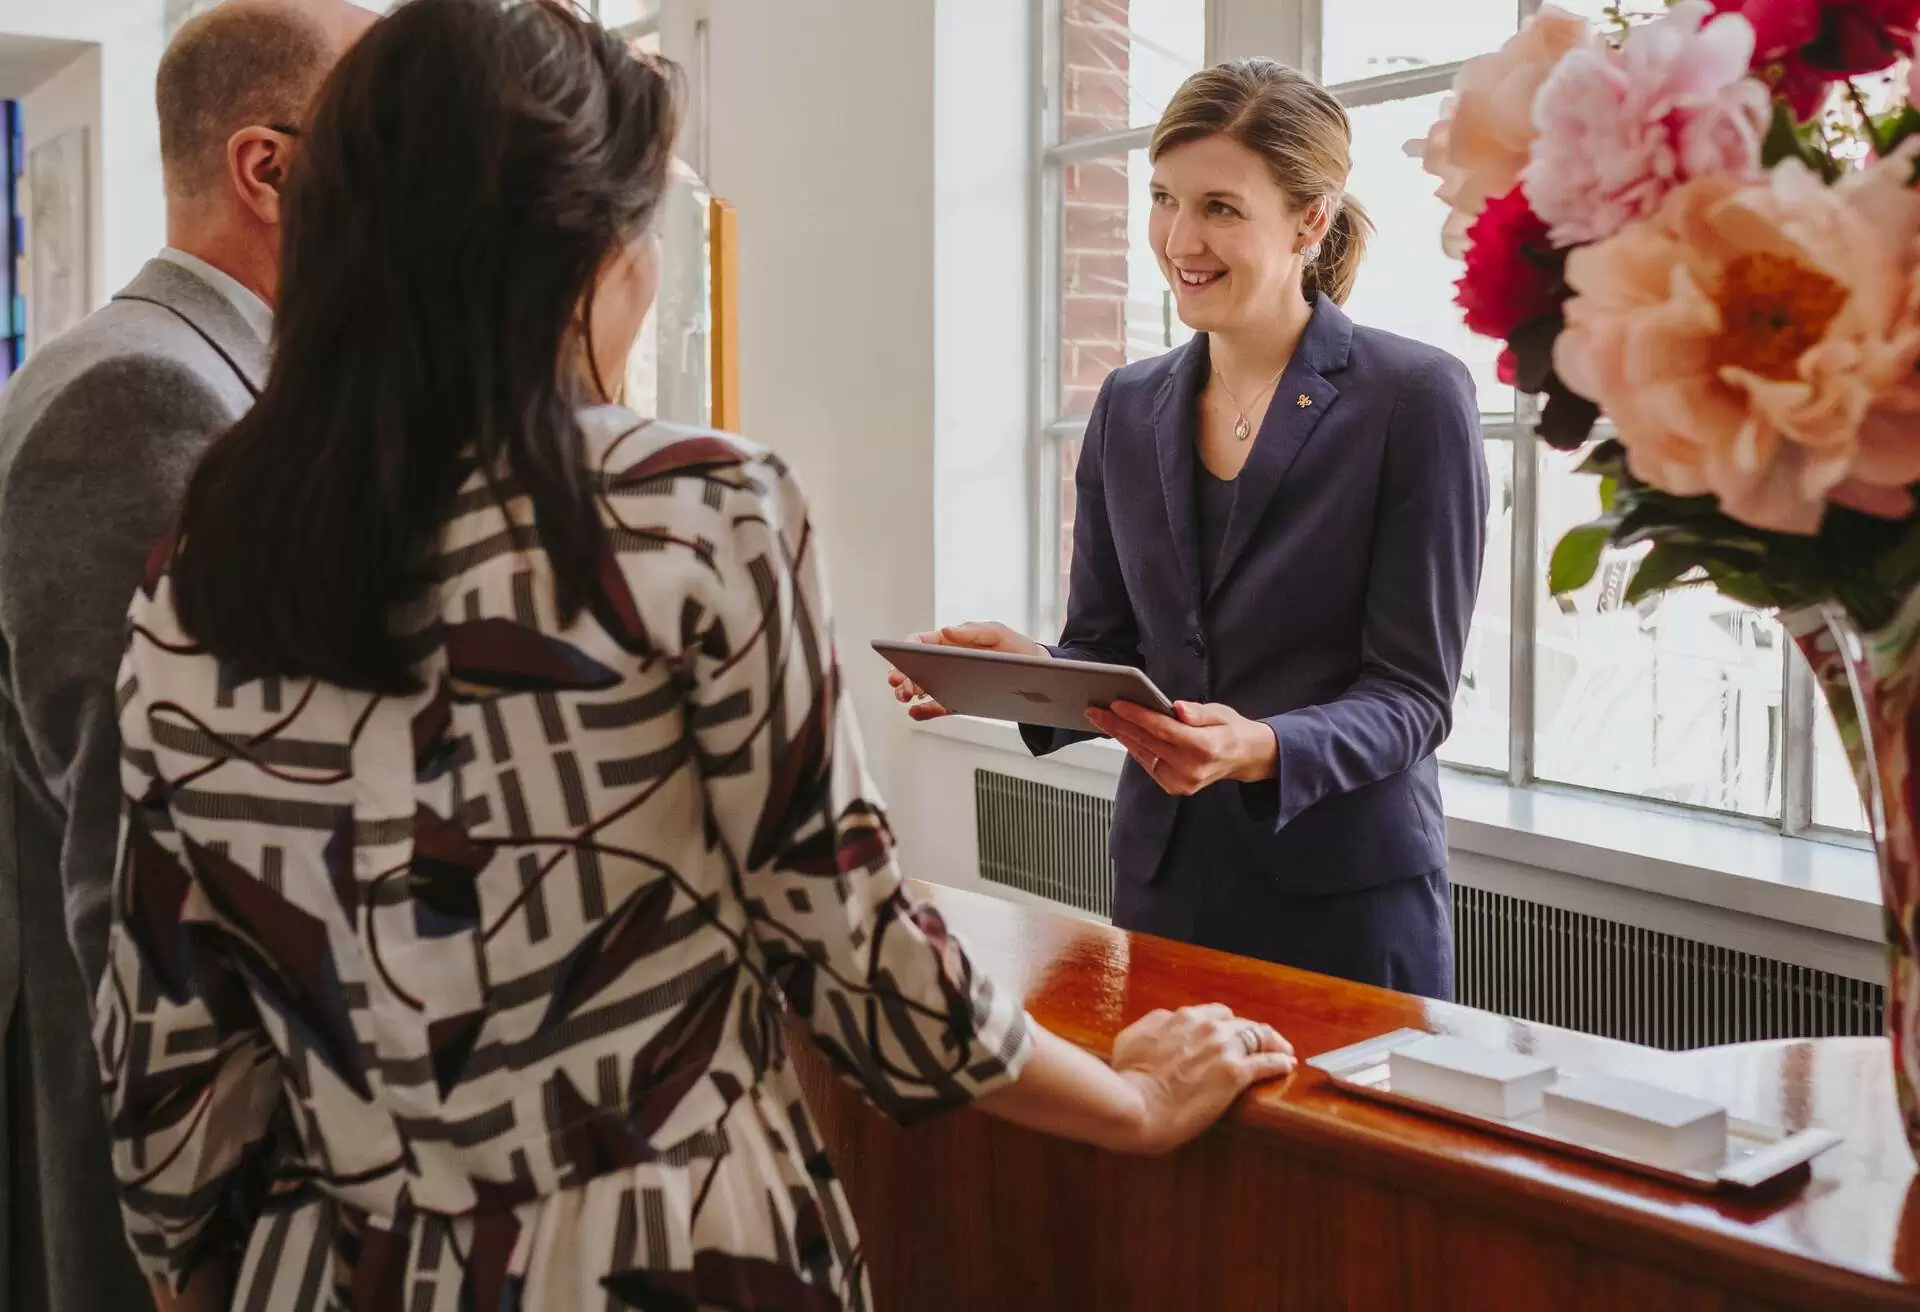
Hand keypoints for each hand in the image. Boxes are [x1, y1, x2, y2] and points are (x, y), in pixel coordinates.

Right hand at [885, 621, 1046, 720]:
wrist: (1040, 676)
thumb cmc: (1016, 649)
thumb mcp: (999, 634)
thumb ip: (973, 632)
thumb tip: (944, 629)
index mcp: (951, 642)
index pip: (921, 642)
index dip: (906, 649)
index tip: (899, 659)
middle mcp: (946, 662)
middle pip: (915, 667)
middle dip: (902, 675)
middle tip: (899, 686)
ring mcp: (950, 682)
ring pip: (922, 687)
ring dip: (908, 692)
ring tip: (905, 698)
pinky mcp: (958, 701)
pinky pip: (937, 706)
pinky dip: (924, 711)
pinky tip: (916, 713)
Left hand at [1085, 699, 1276, 794]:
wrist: (1245, 758)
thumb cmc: (1230, 730)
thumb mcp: (1221, 712)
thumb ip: (1197, 712)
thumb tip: (1176, 708)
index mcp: (1205, 747)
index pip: (1163, 729)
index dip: (1137, 716)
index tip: (1116, 703)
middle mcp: (1192, 768)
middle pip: (1147, 742)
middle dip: (1118, 724)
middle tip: (1095, 709)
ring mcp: (1183, 782)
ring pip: (1143, 754)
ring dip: (1120, 736)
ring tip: (1101, 719)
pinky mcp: (1176, 787)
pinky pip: (1148, 764)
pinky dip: (1134, 748)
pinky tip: (1121, 734)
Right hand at [1110, 1004, 1293, 1153]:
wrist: (1134, 1105)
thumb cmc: (1126, 1079)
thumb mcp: (1130, 1040)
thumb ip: (1151, 1026)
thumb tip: (1162, 1023)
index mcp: (1179, 1018)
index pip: (1211, 1014)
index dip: (1223, 1025)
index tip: (1228, 1036)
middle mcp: (1204, 1025)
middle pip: (1239, 1022)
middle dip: (1250, 1031)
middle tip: (1259, 1043)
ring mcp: (1221, 1048)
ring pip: (1258, 1035)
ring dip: (1272, 1041)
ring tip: (1282, 1050)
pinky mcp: (1234, 1073)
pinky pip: (1267, 1062)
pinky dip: (1279, 1061)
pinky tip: (1287, 1064)